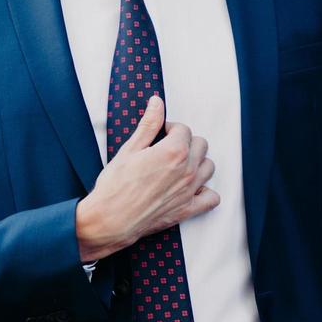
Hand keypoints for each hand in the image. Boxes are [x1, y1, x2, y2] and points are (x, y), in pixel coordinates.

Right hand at [76, 94, 219, 262]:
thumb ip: (148, 124)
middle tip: (168, 148)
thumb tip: (157, 102)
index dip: (170, 128)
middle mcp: (187, 170)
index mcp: (173, 151)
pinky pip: (211, 198)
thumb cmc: (115, 185)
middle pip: (200, 145)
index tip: (160, 133)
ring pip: (208, 167)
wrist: (110, 219)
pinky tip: (192, 188)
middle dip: (186, 142)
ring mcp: (189, 191)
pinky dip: (205, 192)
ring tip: (179, 165)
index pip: (184, 129)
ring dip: (197, 162)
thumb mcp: (129, 149)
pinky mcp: (187, 209)